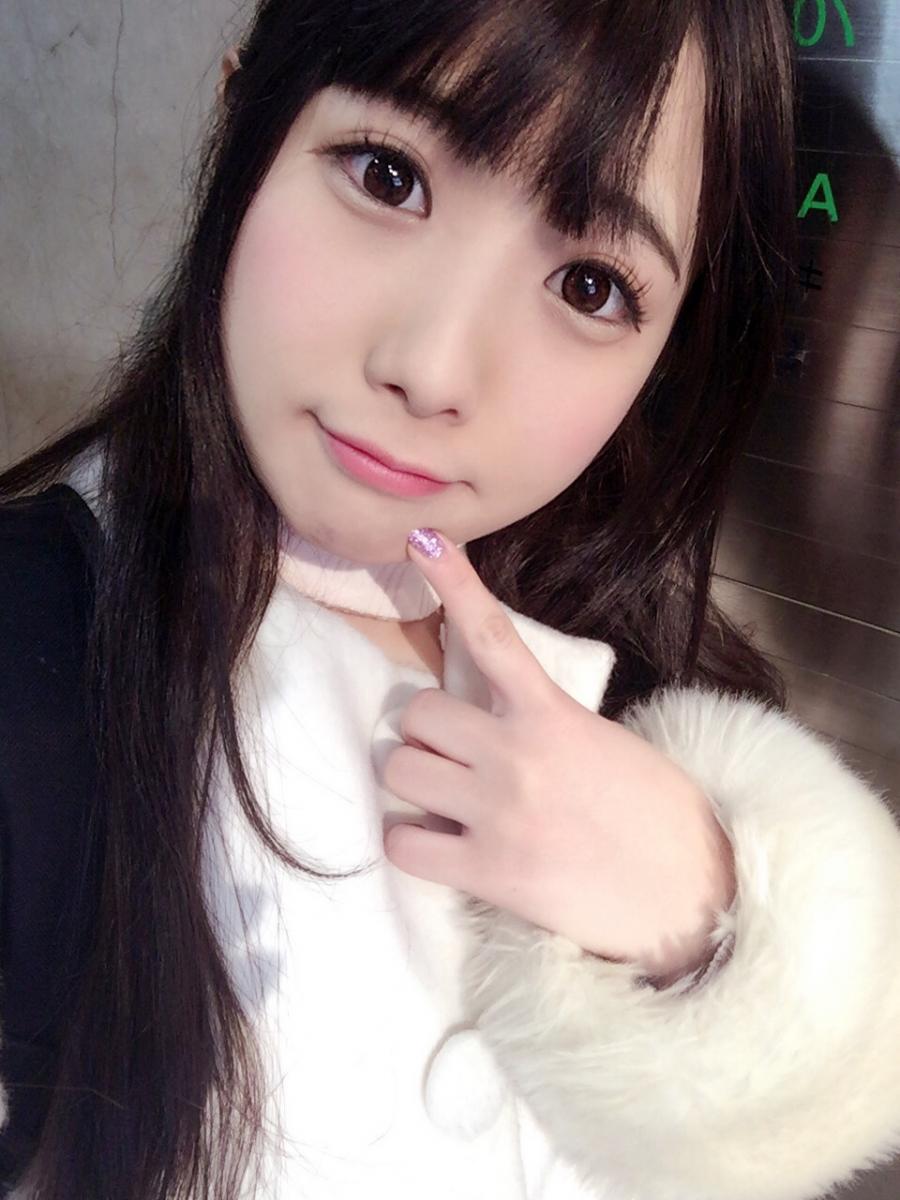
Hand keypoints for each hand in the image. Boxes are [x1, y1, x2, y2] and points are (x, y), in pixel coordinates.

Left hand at [380, 528, 735, 980]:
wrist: (692, 896)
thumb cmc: (661, 815)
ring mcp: (497, 812)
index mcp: (552, 715)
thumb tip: (499, 714)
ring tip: (447, 798)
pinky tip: (438, 845)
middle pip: (419, 713)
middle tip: (454, 754)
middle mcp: (516, 754)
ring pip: (400, 769)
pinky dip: (411, 841)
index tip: (421, 539)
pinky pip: (403, 842)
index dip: (453, 582)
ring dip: (416, 779)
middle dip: (429, 732)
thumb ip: (547, 721)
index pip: (492, 635)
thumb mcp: (607, 742)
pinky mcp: (486, 871)